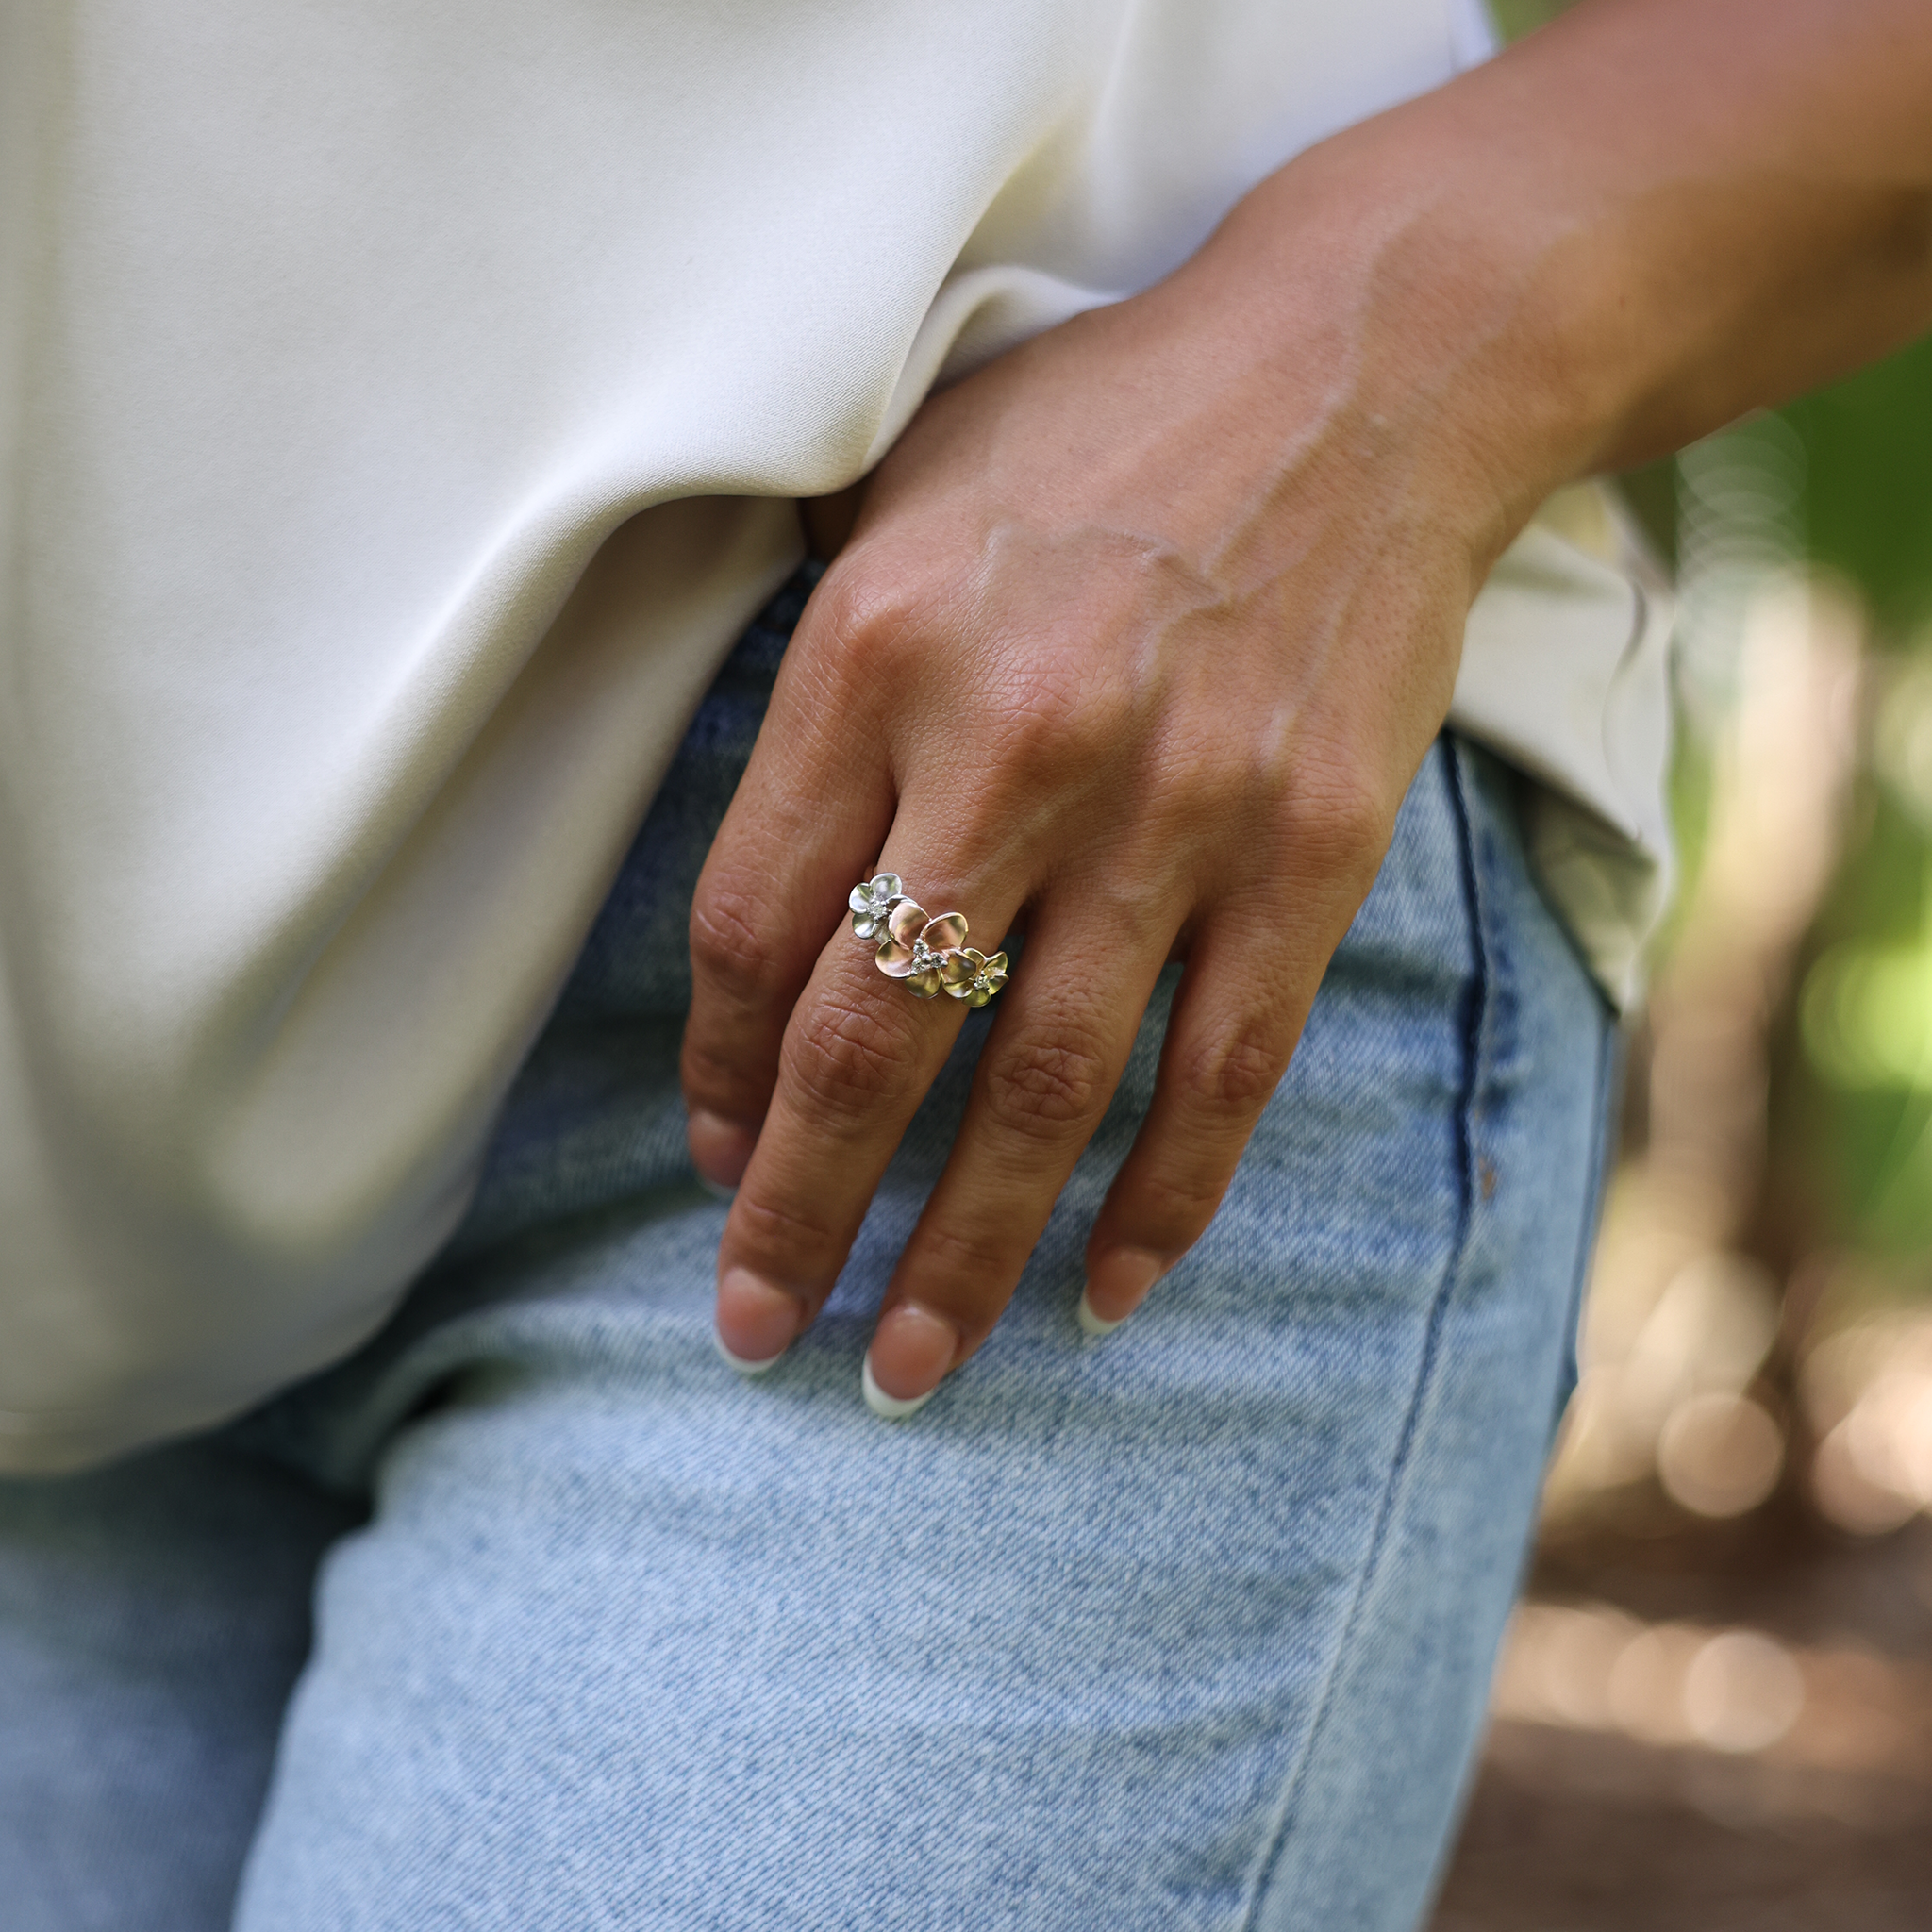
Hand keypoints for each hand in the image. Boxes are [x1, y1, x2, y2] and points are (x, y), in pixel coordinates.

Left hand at [679, 133, 1536, 1410]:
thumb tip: (754, 886)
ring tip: (907, 1367)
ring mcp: (1173, 810)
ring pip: (1040, 1091)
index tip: (706, 1150)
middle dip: (796, 1212)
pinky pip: (1223, 1072)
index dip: (709, 1068)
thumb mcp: (901, 495)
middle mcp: (1011, 746)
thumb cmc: (1102, 431)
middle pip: (865, 1042)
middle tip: (751, 1331)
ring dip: (962, 1251)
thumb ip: (813, 677)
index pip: (746, 926)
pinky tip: (1108, 1293)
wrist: (1362, 368)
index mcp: (876, 651)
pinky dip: (1164, 1201)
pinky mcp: (1309, 850)